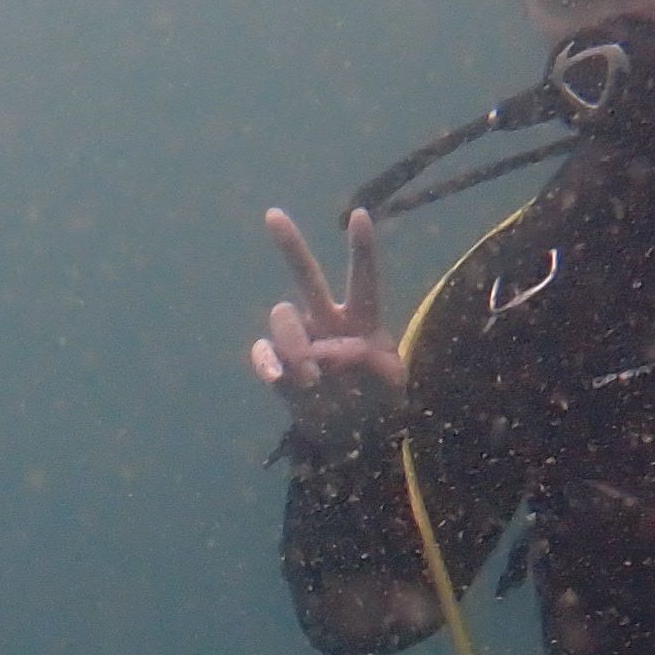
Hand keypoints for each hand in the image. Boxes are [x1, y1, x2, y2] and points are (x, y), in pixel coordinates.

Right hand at [249, 206, 405, 443]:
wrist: (350, 440)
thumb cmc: (379, 405)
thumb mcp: (393, 386)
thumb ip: (373, 364)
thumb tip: (332, 353)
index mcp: (362, 319)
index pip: (363, 278)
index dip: (362, 248)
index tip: (358, 215)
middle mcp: (327, 321)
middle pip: (306, 276)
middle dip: (290, 244)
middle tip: (273, 215)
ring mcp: (299, 341)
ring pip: (283, 317)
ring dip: (295, 344)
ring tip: (313, 379)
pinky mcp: (277, 366)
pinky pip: (262, 353)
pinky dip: (266, 362)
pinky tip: (278, 378)